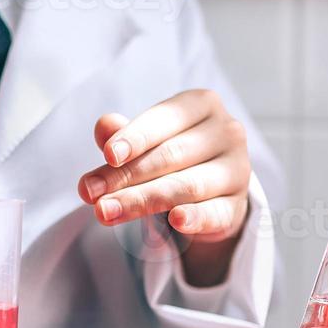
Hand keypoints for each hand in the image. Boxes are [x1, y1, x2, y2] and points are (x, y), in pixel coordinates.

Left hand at [79, 89, 251, 283]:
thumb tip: (104, 126)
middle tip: (90, 194)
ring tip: (106, 212)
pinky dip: (195, 218)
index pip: (164, 120)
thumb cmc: (173, 155)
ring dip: (142, 200)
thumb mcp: (148, 141)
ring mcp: (237, 170)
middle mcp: (226, 132)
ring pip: (187, 186)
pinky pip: (215, 213)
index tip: (107, 155)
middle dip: (125, 176)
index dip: (134, 138)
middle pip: (170, 156)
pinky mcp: (237, 206)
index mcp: (202, 105)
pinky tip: (176, 221)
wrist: (211, 190)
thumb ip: (125, 136)